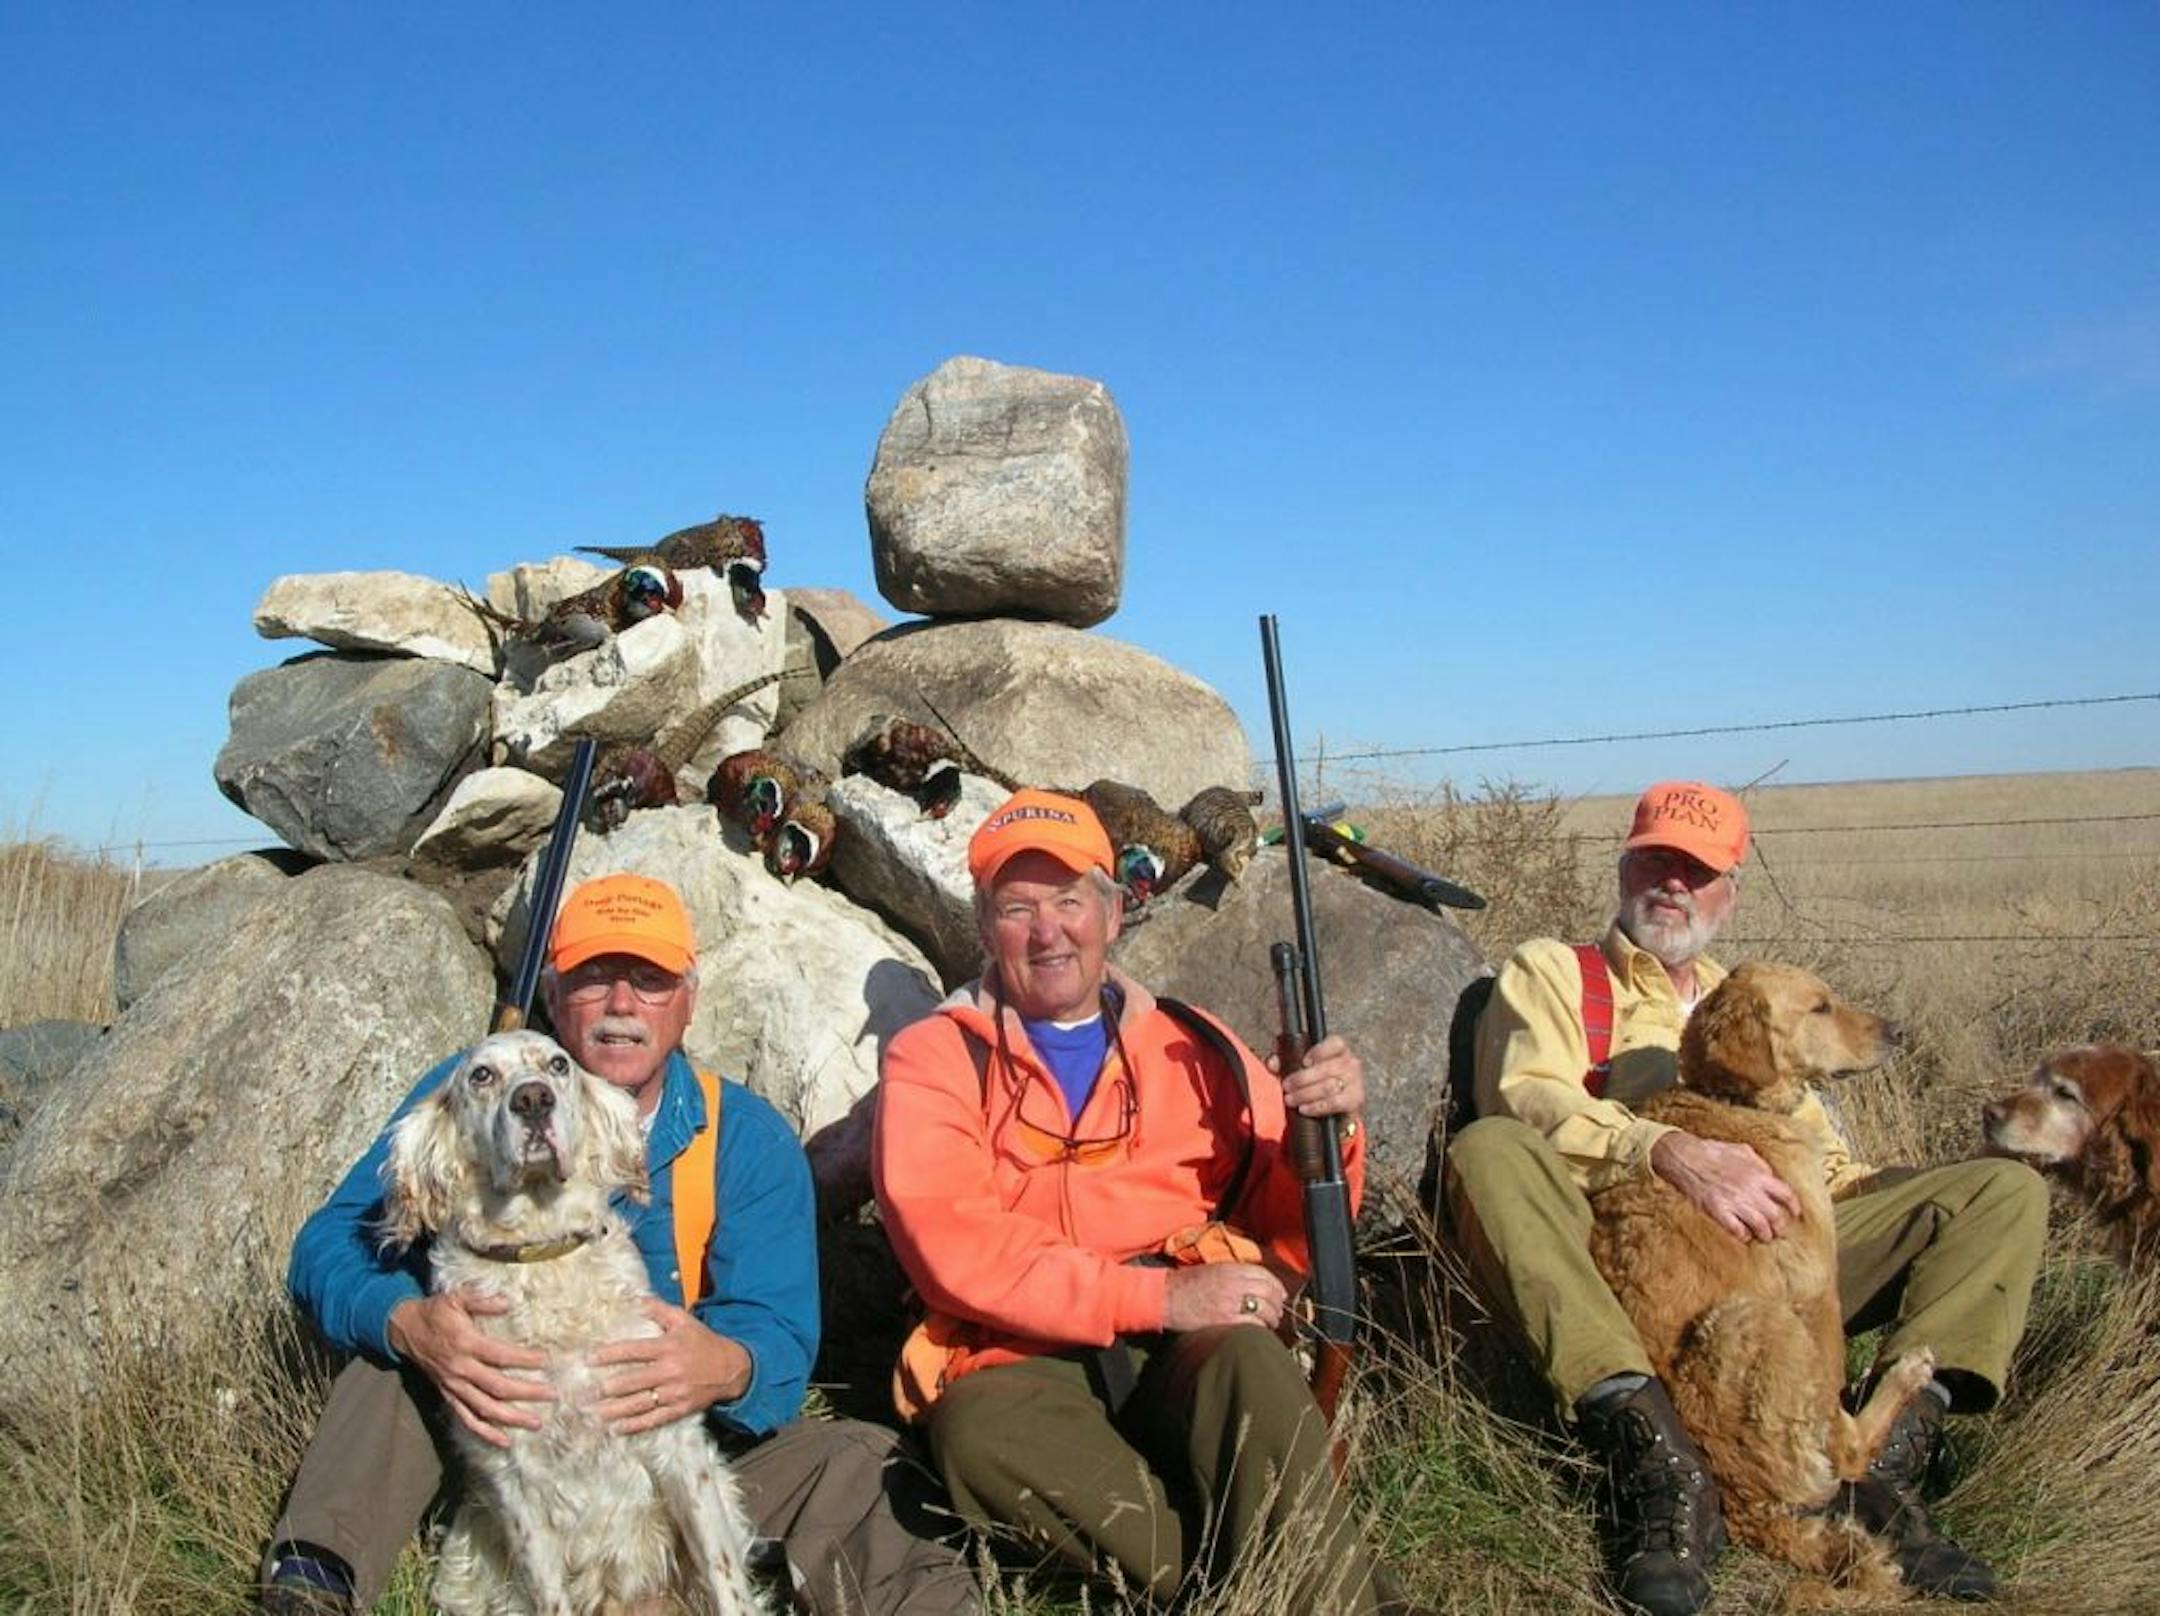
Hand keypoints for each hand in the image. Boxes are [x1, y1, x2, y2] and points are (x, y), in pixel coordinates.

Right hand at [386, 1287, 551, 1448]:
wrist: (405, 1330)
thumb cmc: (436, 1312)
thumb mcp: (456, 1297)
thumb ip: (481, 1300)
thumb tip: (507, 1303)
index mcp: (465, 1344)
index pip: (499, 1355)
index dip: (523, 1359)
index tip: (545, 1361)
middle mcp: (460, 1369)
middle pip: (497, 1387)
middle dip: (526, 1392)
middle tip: (552, 1394)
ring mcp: (454, 1387)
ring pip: (485, 1409)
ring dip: (511, 1418)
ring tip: (536, 1423)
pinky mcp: (448, 1397)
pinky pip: (467, 1419)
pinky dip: (485, 1432)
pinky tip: (504, 1441)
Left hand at [591, 1297, 751, 1434]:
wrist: (732, 1368)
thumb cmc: (703, 1342)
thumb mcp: (683, 1320)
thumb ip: (658, 1309)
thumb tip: (634, 1299)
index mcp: (668, 1347)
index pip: (634, 1351)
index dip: (610, 1355)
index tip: (589, 1359)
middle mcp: (670, 1371)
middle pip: (633, 1381)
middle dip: (606, 1388)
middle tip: (584, 1394)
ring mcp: (675, 1393)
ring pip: (640, 1403)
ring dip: (614, 1410)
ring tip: (593, 1414)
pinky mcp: (680, 1409)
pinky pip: (654, 1419)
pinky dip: (634, 1426)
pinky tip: (616, 1429)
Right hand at [1163, 1262, 1287, 1331]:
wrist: (1164, 1297)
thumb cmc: (1184, 1284)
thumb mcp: (1210, 1270)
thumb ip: (1232, 1274)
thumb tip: (1253, 1284)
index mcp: (1229, 1269)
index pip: (1263, 1274)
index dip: (1276, 1286)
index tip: (1280, 1294)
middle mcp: (1234, 1283)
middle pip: (1268, 1292)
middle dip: (1277, 1303)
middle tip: (1277, 1312)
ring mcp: (1230, 1302)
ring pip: (1265, 1309)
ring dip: (1272, 1317)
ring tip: (1270, 1323)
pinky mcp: (1225, 1320)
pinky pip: (1253, 1324)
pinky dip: (1260, 1328)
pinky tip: (1259, 1331)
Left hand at [1270, 1034, 1364, 1119]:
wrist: (1334, 1108)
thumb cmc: (1315, 1081)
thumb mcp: (1298, 1068)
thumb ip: (1283, 1062)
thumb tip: (1272, 1062)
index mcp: (1338, 1049)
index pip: (1335, 1043)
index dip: (1320, 1051)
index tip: (1304, 1062)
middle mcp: (1351, 1062)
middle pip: (1327, 1068)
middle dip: (1302, 1079)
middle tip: (1286, 1086)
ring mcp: (1356, 1081)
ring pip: (1329, 1086)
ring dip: (1305, 1094)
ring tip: (1290, 1099)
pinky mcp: (1356, 1099)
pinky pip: (1335, 1102)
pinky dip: (1317, 1107)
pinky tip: (1304, 1109)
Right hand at [1651, 1131, 1801, 1242]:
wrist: (1684, 1157)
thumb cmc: (1712, 1152)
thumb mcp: (1742, 1151)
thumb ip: (1760, 1164)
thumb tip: (1770, 1176)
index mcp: (1758, 1175)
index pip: (1786, 1195)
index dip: (1794, 1207)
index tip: (1794, 1213)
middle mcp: (1750, 1190)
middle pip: (1775, 1216)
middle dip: (1780, 1227)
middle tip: (1779, 1231)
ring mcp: (1734, 1202)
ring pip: (1760, 1226)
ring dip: (1764, 1235)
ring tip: (1764, 1237)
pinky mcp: (1718, 1211)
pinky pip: (1737, 1230)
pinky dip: (1743, 1236)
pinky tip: (1744, 1235)